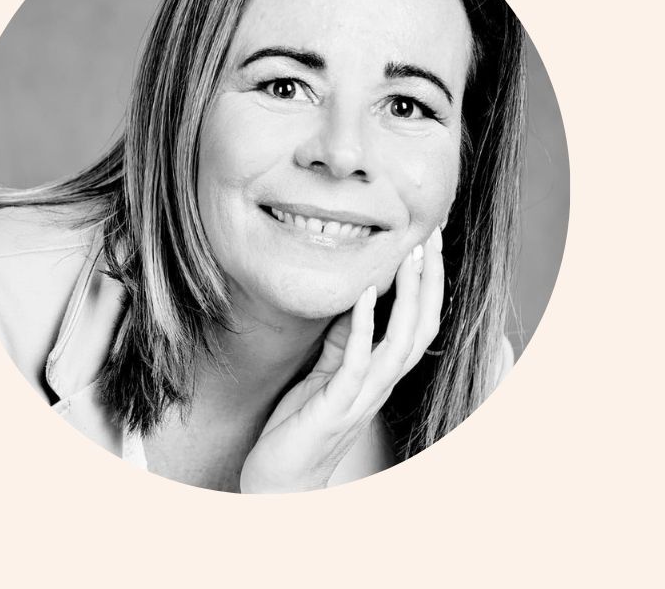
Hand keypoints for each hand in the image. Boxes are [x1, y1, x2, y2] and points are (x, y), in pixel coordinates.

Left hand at [239, 226, 443, 492]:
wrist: (281, 480)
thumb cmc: (304, 424)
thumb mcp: (329, 372)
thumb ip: (347, 341)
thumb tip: (358, 301)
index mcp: (382, 374)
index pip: (420, 322)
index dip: (431, 283)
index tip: (431, 242)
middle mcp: (382, 384)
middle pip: (422, 326)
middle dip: (430, 280)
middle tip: (434, 236)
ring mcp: (362, 396)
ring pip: (401, 342)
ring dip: (408, 297)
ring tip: (411, 257)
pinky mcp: (336, 406)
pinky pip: (357, 362)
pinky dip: (364, 326)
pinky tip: (364, 295)